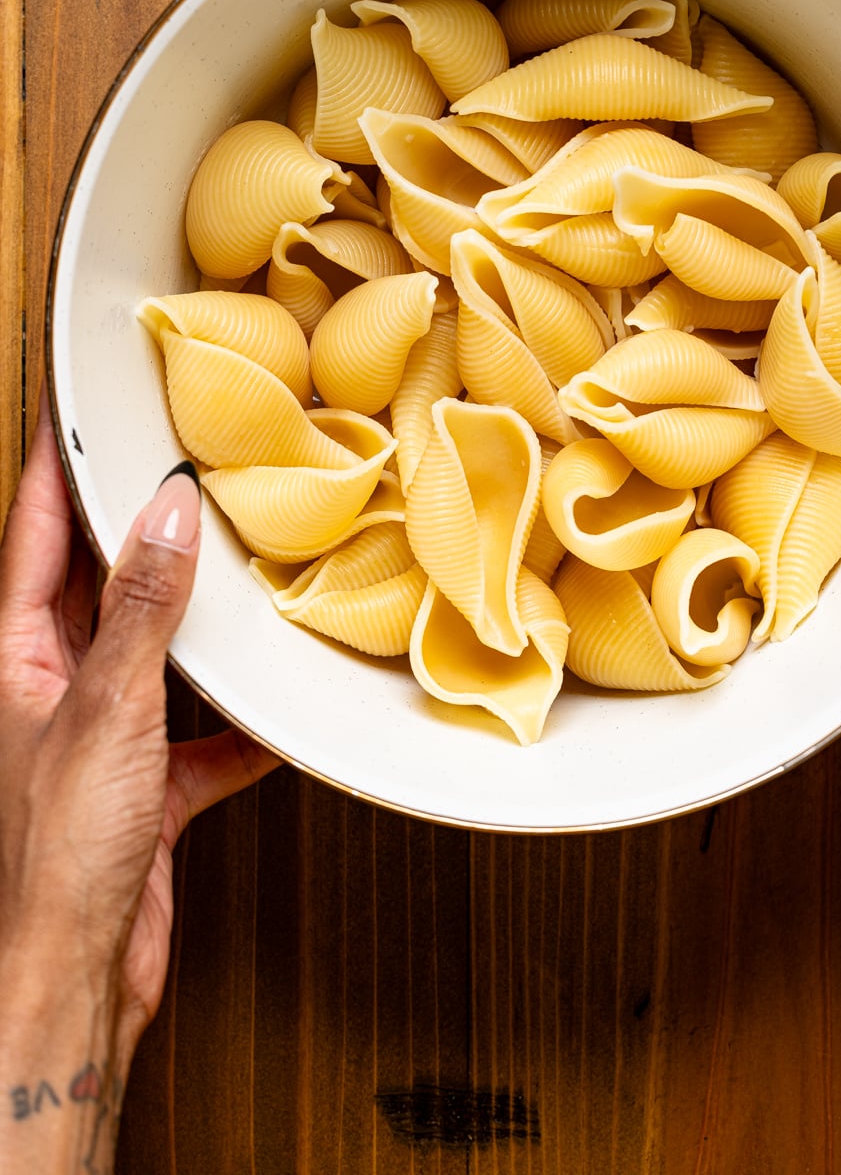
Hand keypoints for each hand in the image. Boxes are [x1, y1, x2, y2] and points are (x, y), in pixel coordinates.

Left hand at [0, 412, 277, 1167]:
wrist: (72, 974)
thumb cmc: (55, 854)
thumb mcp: (107, 709)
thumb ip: (145, 611)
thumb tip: (168, 515)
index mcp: (13, 656)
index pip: (38, 533)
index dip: (60, 468)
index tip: (82, 407)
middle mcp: (49, 688)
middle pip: (98, 586)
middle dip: (139, 531)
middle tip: (183, 472)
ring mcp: (97, 737)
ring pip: (152, 653)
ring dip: (195, 623)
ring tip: (240, 574)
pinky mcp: (142, 787)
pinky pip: (198, 733)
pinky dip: (237, 722)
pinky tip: (274, 712)